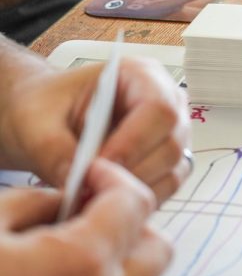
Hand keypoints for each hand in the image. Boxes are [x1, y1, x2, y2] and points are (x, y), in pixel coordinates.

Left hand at [0, 57, 189, 203]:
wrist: (44, 120)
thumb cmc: (44, 108)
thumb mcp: (34, 121)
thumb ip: (52, 149)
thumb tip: (74, 181)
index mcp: (142, 76)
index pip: (159, 109)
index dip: (132, 142)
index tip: (94, 168)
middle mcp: (169, 104)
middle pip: (171, 145)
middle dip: (130, 173)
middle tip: (87, 190)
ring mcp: (172, 135)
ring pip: (172, 171)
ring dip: (133, 190)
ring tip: (89, 195)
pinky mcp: (168, 164)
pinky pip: (165, 189)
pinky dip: (136, 199)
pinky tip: (102, 198)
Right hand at [0, 159, 170, 275]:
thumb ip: (34, 202)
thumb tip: (61, 202)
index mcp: (82, 263)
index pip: (135, 204)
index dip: (114, 178)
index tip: (91, 173)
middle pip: (156, 250)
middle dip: (131, 223)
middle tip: (88, 211)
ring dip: (114, 261)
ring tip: (58, 251)